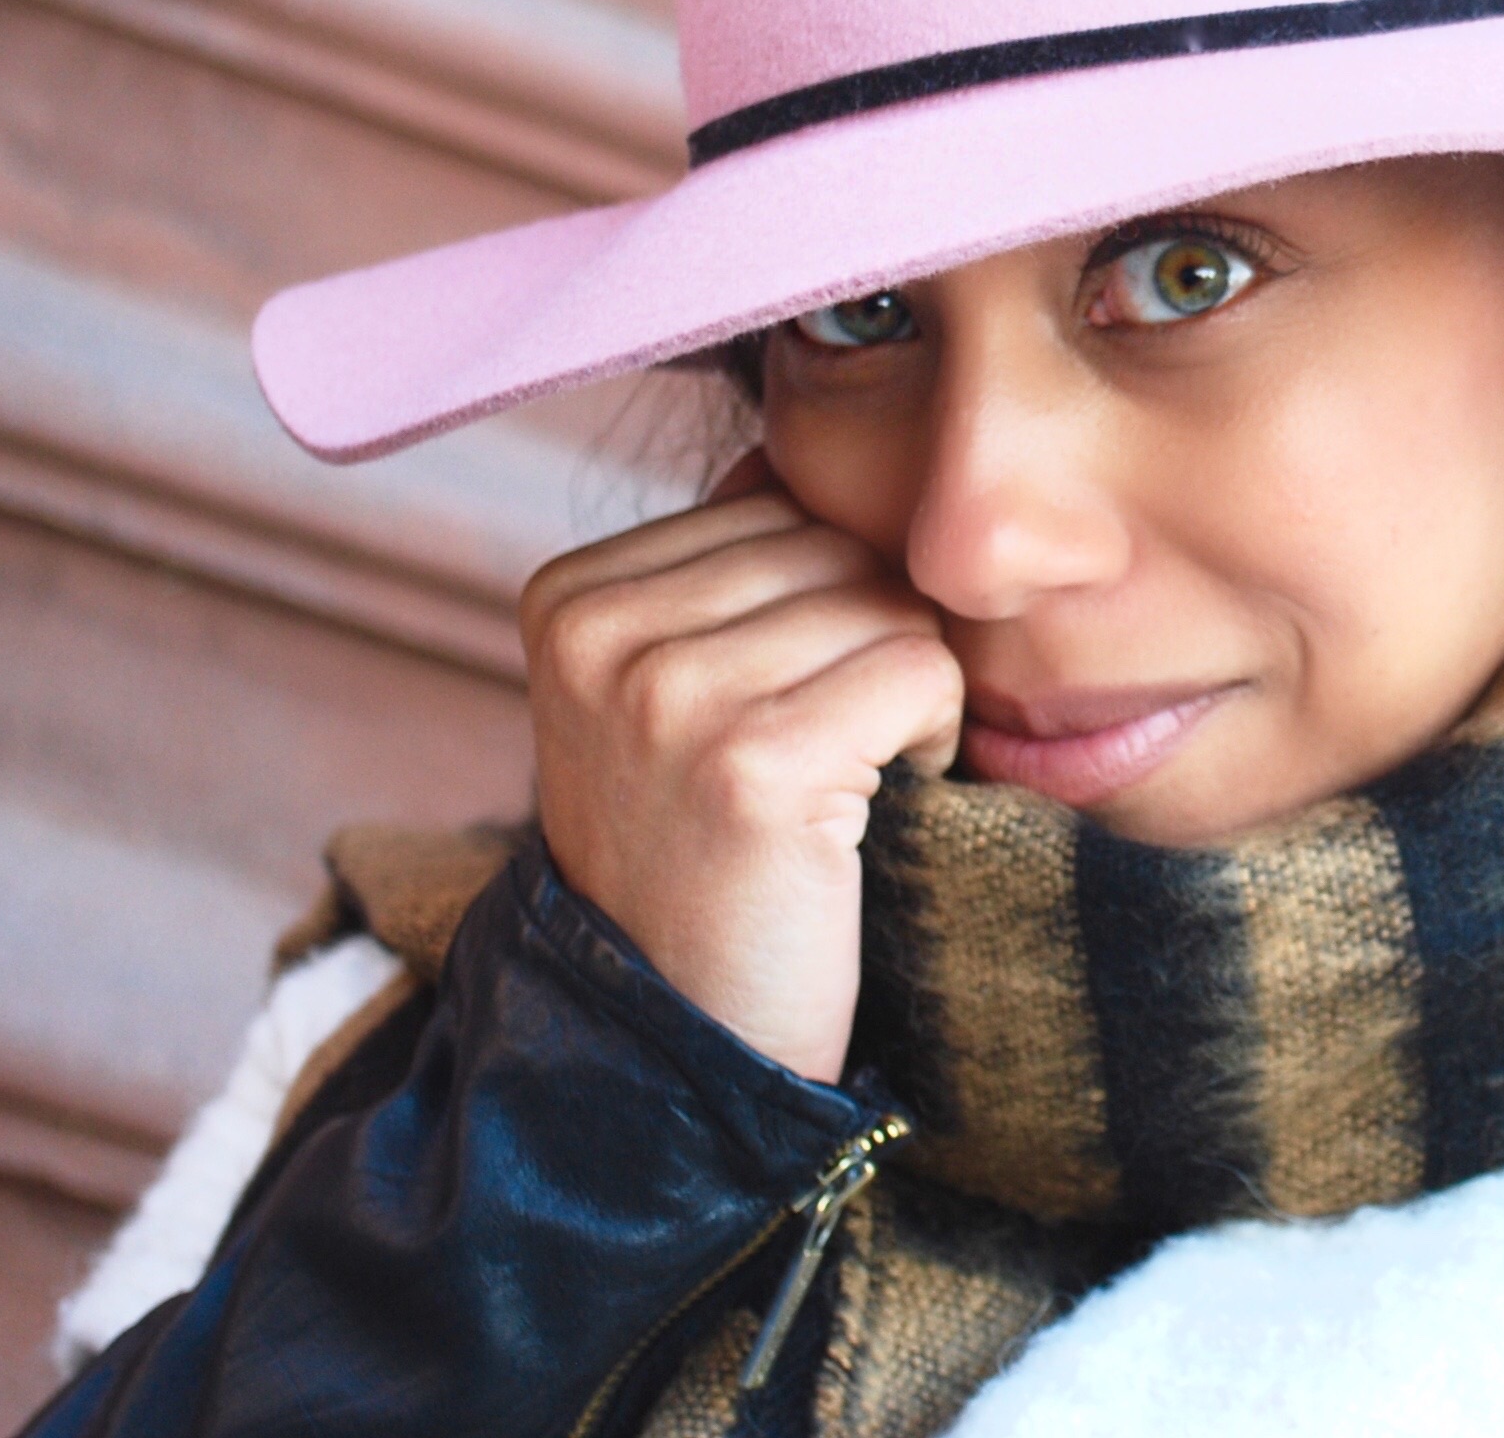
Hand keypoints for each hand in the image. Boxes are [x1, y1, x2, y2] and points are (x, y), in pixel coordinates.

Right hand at [521, 452, 962, 1083]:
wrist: (675, 1054)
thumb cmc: (702, 861)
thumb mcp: (665, 694)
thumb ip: (720, 570)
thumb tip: (794, 447)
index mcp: (568, 596)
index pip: (774, 503)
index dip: (819, 606)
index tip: (775, 714)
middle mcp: (599, 632)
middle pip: (833, 543)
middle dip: (869, 639)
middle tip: (826, 759)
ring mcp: (666, 694)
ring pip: (884, 601)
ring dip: (906, 692)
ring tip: (842, 788)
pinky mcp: (751, 763)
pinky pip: (918, 669)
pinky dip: (935, 735)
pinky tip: (880, 806)